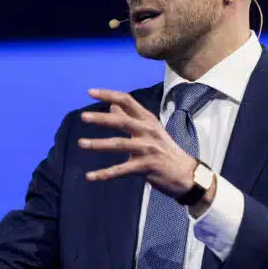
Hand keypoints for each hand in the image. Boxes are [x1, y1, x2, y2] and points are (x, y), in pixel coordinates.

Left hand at [78, 89, 197, 198]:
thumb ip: (130, 117)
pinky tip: (90, 176)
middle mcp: (148, 131)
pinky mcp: (146, 167)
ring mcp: (148, 149)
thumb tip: (111, 105)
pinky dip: (105, 174)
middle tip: (82, 116)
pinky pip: (121, 170)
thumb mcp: (150, 130)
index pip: (127, 101)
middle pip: (122, 121)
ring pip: (119, 144)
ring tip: (81, 143)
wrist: (186, 174)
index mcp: (148, 120)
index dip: (108, 94)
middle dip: (101, 119)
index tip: (90, 92)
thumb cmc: (165, 150)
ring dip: (98, 144)